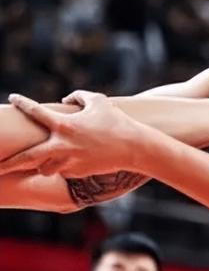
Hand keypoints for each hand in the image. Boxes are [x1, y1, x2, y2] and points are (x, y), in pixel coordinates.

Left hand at [0, 91, 145, 177]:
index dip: (23, 103)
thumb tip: (66, 99)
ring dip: (41, 164)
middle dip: (8, 163)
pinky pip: (63, 170)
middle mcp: (62, 145)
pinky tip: (76, 160)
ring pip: (43, 168)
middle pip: (26, 157)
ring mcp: (69, 162)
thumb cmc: (117, 121)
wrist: (134, 148)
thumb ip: (79, 96)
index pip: (36, 112)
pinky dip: (64, 165)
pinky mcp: (76, 173)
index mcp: (65, 125)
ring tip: (40, 161)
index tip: (13, 98)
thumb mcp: (100, 102)